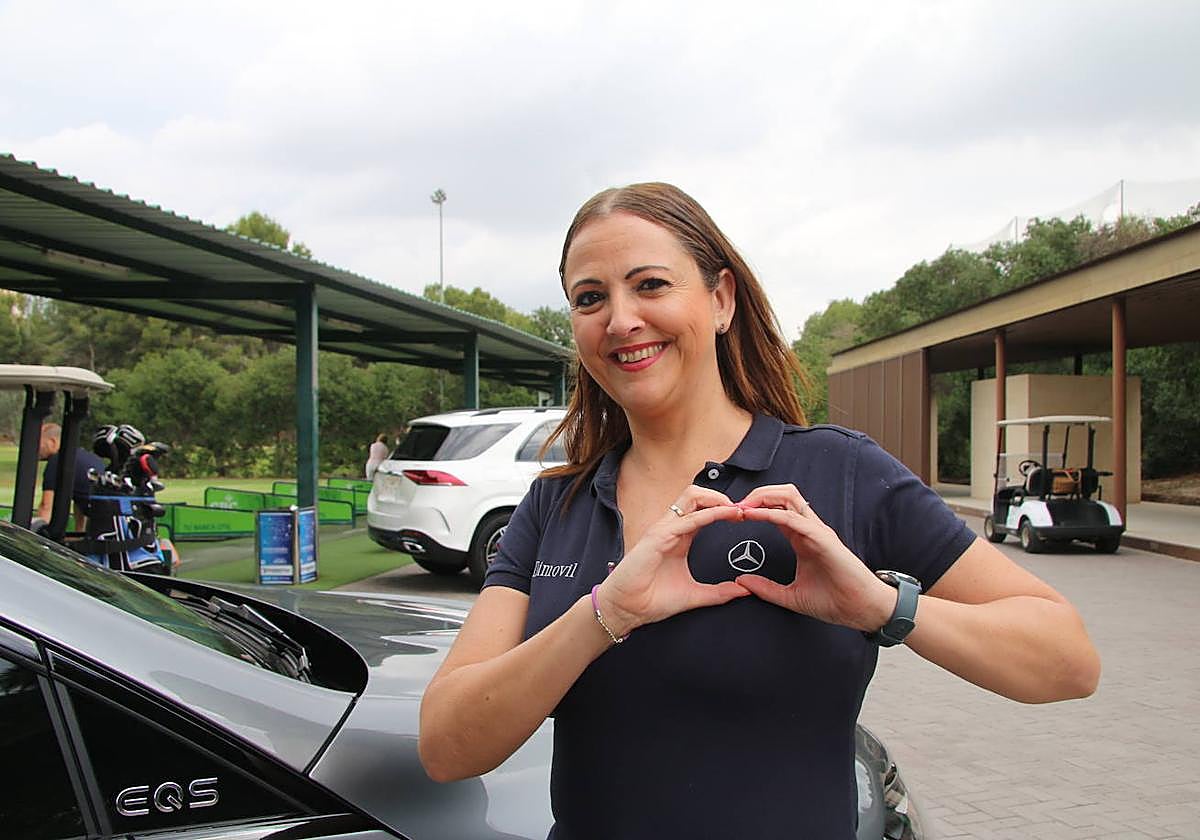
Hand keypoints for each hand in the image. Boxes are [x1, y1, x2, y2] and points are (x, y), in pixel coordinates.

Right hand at [596, 486, 750, 635]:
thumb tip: (744, 590)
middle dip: (721, 497)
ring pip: (691, 497)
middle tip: (742, 510)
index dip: (725, 509)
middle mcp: (671, 528)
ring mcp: (663, 530)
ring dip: (716, 499)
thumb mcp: (694, 595)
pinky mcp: (657, 537)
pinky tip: (722, 516)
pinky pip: (686, 519)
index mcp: (680, 537)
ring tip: (735, 509)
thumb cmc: (652, 599)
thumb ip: (719, 592)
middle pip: (697, 495)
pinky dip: (707, 515)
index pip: (703, 510)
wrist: (627, 610)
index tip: (744, 518)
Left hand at [733, 484, 894, 631]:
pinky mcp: (823, 538)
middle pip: (781, 495)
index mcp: (801, 538)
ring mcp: (816, 530)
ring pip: (789, 497)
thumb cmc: (833, 600)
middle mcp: (808, 529)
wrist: (860, 609)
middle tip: (733, 506)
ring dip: (763, 497)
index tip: (732, 516)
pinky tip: (754, 515)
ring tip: (742, 506)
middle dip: (756, 494)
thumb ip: (765, 588)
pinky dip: (772, 512)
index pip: (776, 510)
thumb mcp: (790, 596)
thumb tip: (740, 582)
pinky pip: (794, 517)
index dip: (753, 508)